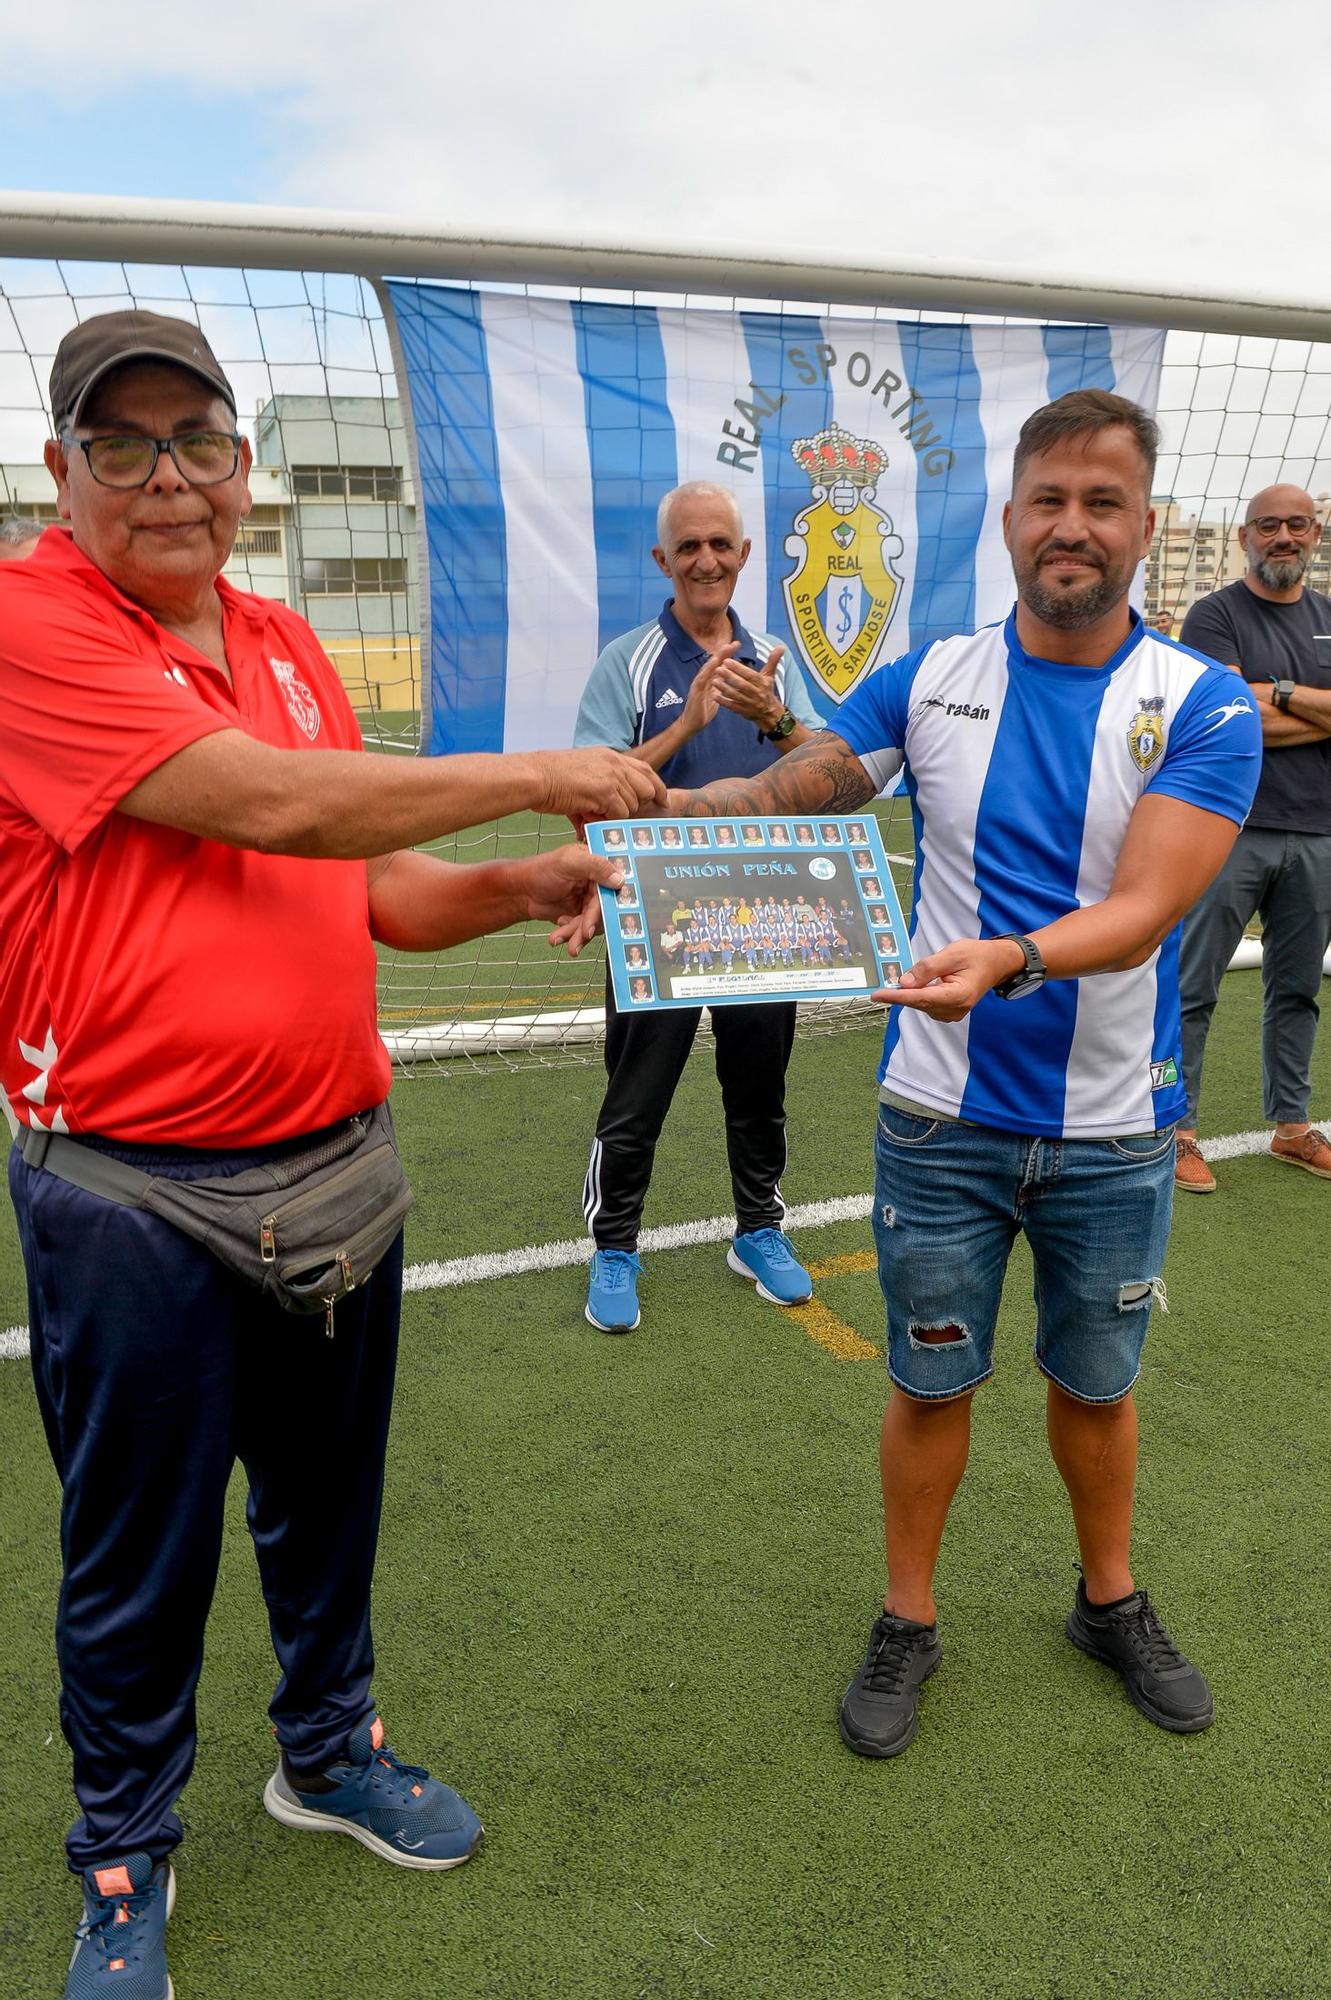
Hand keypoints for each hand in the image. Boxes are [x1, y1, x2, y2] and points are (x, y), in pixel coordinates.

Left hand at [519, 844, 624, 957]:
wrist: (520, 892)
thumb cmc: (541, 871)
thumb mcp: (568, 862)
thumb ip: (595, 867)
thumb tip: (619, 880)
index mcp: (598, 868)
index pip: (613, 888)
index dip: (612, 904)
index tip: (605, 916)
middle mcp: (597, 886)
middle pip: (603, 910)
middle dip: (590, 924)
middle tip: (583, 935)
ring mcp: (588, 903)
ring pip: (592, 924)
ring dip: (578, 935)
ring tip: (563, 941)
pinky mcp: (579, 917)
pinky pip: (580, 931)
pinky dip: (569, 935)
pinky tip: (557, 934)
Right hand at [530, 748, 665, 823]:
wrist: (537, 776)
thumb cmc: (551, 777)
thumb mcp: (582, 772)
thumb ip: (600, 788)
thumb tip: (604, 813)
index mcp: (610, 756)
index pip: (645, 769)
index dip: (658, 786)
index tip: (664, 800)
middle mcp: (615, 763)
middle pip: (646, 787)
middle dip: (640, 805)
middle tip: (627, 817)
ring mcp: (612, 777)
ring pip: (632, 805)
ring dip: (616, 816)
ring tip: (593, 815)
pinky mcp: (605, 792)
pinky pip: (619, 814)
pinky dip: (607, 821)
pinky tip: (590, 817)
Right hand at [679, 647, 732, 734]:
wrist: (692, 724)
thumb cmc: (703, 711)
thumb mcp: (715, 696)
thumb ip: (719, 686)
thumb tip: (726, 679)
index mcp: (710, 681)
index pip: (720, 665)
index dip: (728, 655)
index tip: (737, 646)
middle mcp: (704, 679)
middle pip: (715, 663)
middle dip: (725, 652)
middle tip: (735, 643)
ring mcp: (698, 683)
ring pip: (708, 667)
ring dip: (717, 657)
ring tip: (725, 648)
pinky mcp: (695, 690)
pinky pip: (702, 678)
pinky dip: (707, 669)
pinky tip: (713, 663)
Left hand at [714, 642, 784, 730]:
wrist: (769, 713)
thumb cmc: (767, 690)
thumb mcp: (770, 675)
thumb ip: (773, 660)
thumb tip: (781, 647)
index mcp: (763, 683)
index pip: (750, 675)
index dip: (738, 668)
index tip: (726, 661)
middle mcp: (757, 694)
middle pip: (742, 685)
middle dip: (730, 677)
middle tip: (718, 669)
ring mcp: (749, 704)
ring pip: (736, 696)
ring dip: (725, 688)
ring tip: (714, 681)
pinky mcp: (743, 712)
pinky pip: (733, 707)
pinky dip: (724, 702)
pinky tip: (715, 696)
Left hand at [873, 937, 1024, 1021]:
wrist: (996, 963)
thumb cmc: (977, 955)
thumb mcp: (952, 954)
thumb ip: (927, 968)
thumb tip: (904, 982)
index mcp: (958, 995)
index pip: (921, 998)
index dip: (897, 996)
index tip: (877, 995)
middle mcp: (955, 1009)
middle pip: (919, 1002)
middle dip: (901, 993)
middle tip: (885, 985)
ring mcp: (953, 1014)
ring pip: (921, 1004)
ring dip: (913, 992)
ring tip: (923, 975)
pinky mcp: (949, 1012)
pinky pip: (926, 1004)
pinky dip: (919, 995)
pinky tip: (924, 984)